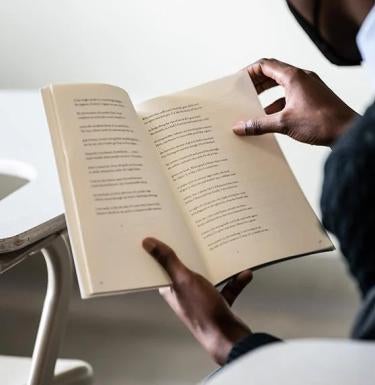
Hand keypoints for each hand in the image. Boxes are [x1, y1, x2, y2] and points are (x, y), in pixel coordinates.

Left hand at [142, 237, 251, 364]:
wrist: (228, 338)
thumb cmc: (202, 312)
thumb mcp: (183, 281)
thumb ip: (167, 261)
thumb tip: (148, 243)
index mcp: (170, 287)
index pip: (161, 264)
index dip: (162, 248)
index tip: (166, 230)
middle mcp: (184, 292)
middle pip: (186, 266)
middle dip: (194, 251)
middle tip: (197, 232)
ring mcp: (202, 297)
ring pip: (208, 274)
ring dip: (216, 264)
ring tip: (223, 248)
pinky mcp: (218, 302)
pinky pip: (227, 286)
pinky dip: (235, 280)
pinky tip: (244, 273)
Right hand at [233, 58, 357, 145]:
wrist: (347, 131)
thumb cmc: (322, 122)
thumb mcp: (284, 123)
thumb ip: (259, 124)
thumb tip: (240, 127)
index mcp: (293, 77)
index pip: (265, 65)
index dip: (249, 71)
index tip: (239, 80)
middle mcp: (302, 78)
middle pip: (272, 74)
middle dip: (256, 83)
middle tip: (243, 92)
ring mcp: (308, 88)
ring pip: (281, 86)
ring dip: (266, 94)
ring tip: (253, 105)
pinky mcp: (312, 98)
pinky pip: (289, 96)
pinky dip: (277, 103)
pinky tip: (269, 116)